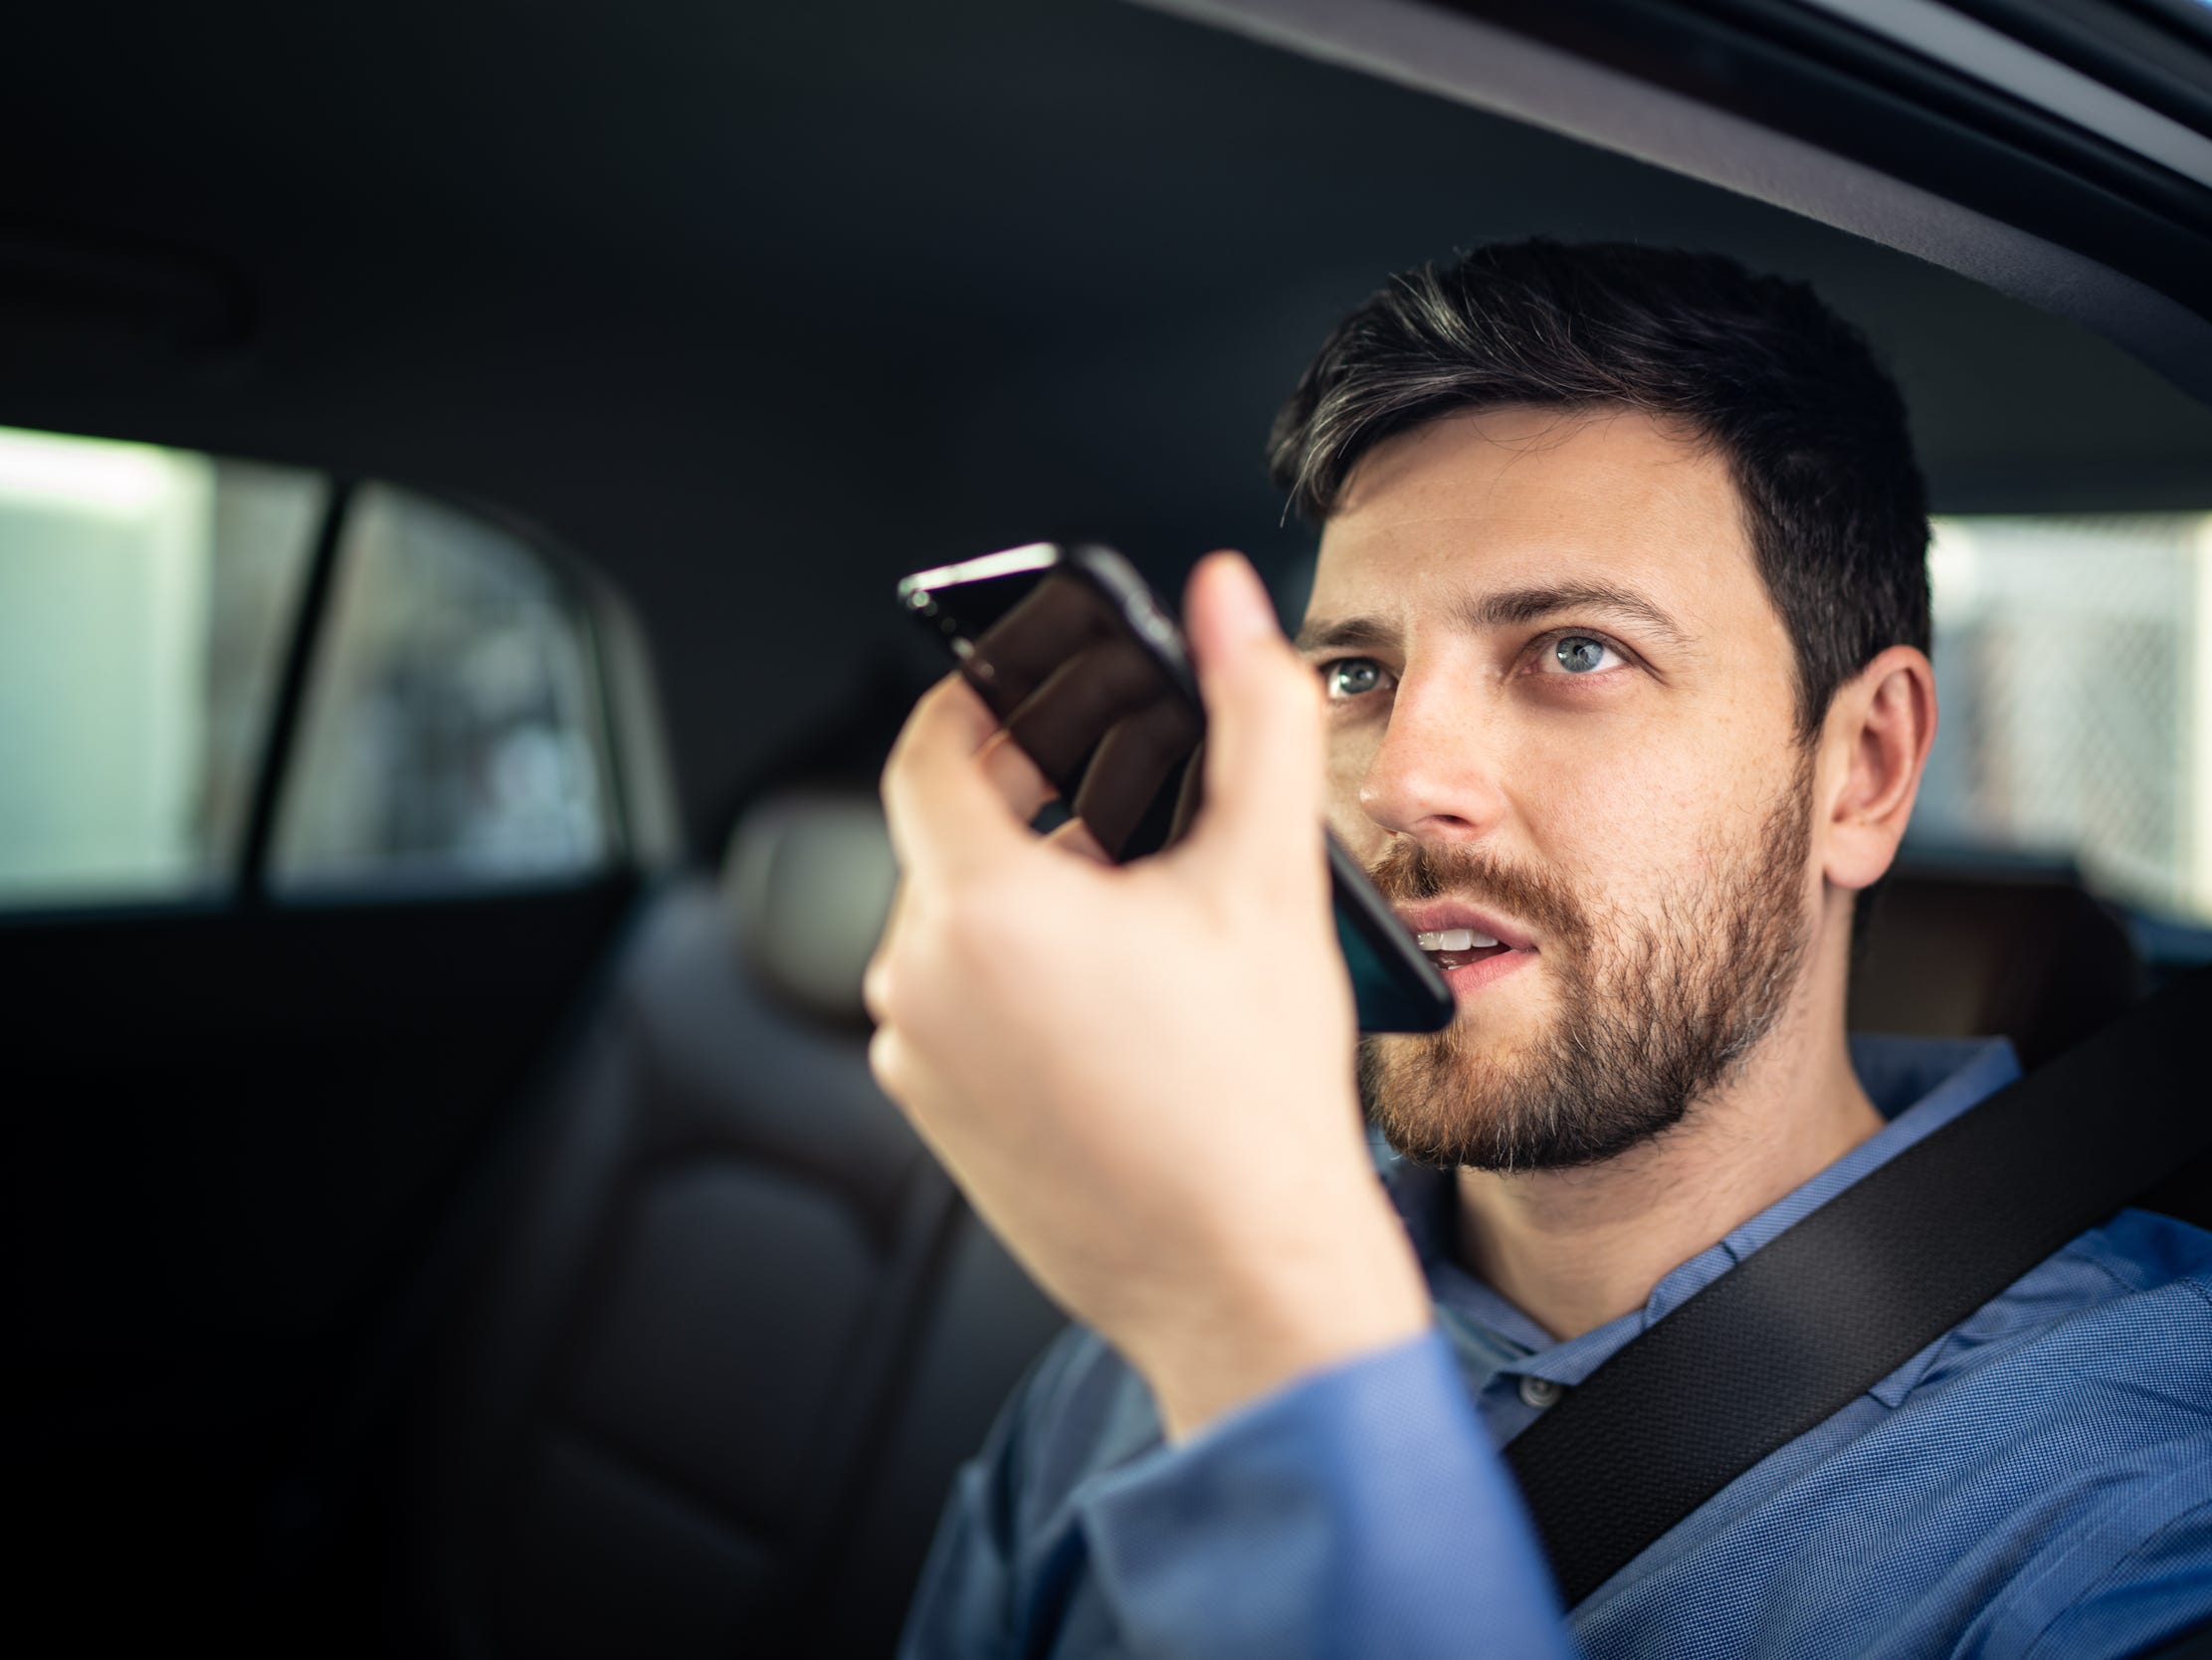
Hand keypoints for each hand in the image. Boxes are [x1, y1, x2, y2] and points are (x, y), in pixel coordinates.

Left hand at [864, 552, 1430, 1438]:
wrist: (1242, 1277)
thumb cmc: (1253, 1099)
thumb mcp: (1266, 879)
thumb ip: (1251, 711)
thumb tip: (1228, 602)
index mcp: (979, 909)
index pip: (928, 750)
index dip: (978, 698)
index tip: (1024, 684)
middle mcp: (918, 984)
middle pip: (943, 836)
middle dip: (1024, 794)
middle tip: (1113, 787)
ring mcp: (917, 1059)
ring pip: (953, 924)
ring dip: (1024, 890)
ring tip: (1132, 906)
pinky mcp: (934, 1117)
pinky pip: (954, 1004)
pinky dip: (1013, 974)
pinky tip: (1109, 997)